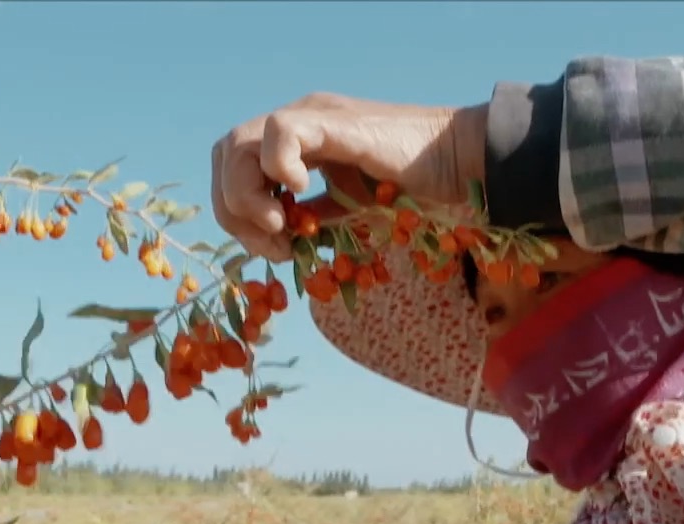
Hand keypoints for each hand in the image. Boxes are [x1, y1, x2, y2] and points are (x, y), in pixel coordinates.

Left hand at [210, 93, 487, 261]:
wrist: (459, 163)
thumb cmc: (412, 188)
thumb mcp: (346, 209)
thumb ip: (311, 216)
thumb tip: (282, 239)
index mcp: (296, 142)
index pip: (234, 167)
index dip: (237, 211)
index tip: (273, 247)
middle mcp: (297, 122)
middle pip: (225, 155)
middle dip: (234, 209)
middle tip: (274, 244)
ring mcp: (313, 116)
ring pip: (239, 144)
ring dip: (247, 196)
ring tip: (282, 229)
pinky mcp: (334, 120)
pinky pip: (280, 130)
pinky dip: (277, 167)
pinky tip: (300, 193)